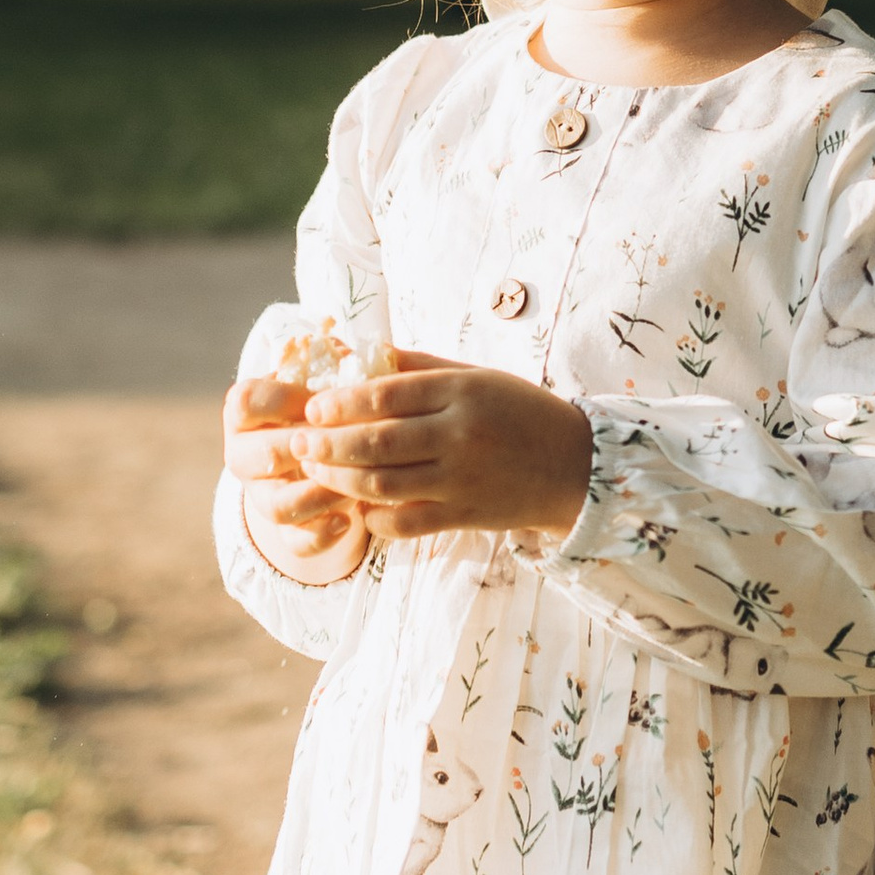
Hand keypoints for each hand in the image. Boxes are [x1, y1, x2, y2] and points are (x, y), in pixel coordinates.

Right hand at [224, 377, 371, 582]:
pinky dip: (322, 535)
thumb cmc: (323, 404)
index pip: (248, 401)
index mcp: (244, 411)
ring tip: (353, 483)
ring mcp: (260, 496)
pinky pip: (296, 542)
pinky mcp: (283, 530)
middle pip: (263, 456)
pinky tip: (350, 520)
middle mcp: (242, 455)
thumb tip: (358, 356)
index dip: (285, 399)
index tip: (323, 400)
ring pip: (277, 505)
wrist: (315, 454)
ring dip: (318, 494)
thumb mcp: (322, 378)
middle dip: (309, 449)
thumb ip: (333, 363)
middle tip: (348, 442)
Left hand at [298, 350, 594, 542]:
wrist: (577, 467)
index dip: (340, 404)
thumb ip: (419, 366)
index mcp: (461, 393)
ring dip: (339, 481)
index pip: (386, 396)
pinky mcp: (465, 516)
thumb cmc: (520, 412)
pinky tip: (358, 506)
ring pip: (382, 486)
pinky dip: (374, 517)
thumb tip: (361, 351)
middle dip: (326, 447)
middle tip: (297, 446)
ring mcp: (461, 480)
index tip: (312, 409)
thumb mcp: (476, 376)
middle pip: (375, 445)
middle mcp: (460, 436)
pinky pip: (406, 523)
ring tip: (316, 472)